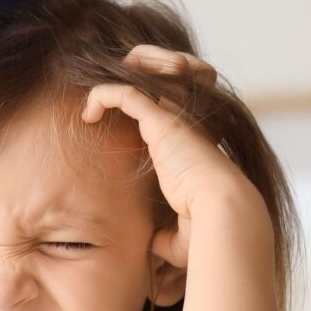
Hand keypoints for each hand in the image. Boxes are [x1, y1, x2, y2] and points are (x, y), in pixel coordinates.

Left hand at [81, 47, 252, 270]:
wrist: (222, 213)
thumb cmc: (206, 227)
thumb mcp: (183, 231)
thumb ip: (167, 234)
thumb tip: (155, 245)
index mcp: (196, 141)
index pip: (176, 105)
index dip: (152, 102)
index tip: (124, 125)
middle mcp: (190, 121)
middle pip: (174, 70)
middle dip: (146, 65)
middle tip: (113, 88)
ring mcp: (178, 116)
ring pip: (152, 69)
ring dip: (124, 71)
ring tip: (95, 97)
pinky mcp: (162, 121)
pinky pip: (126, 94)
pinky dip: (103, 97)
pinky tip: (88, 116)